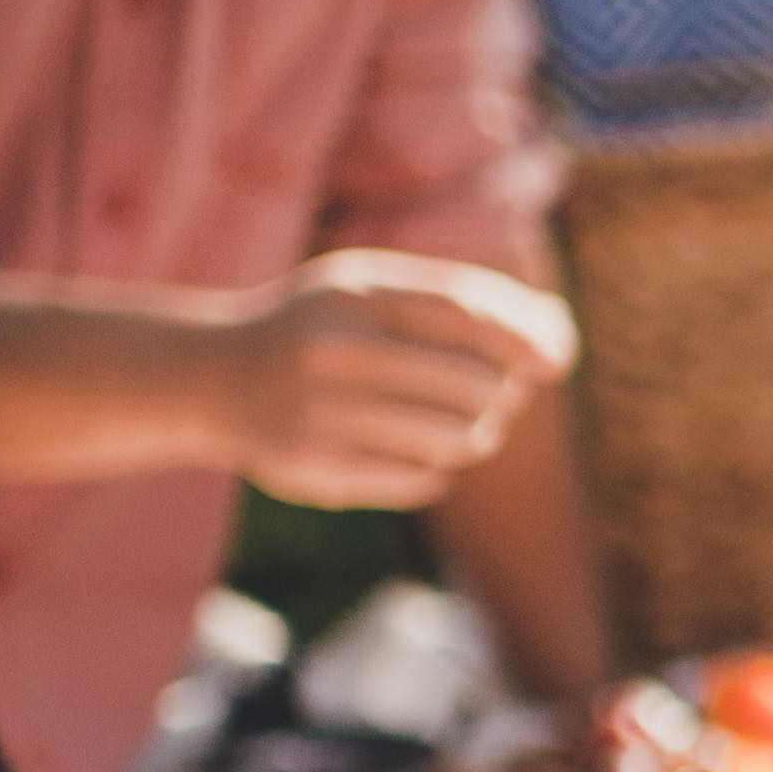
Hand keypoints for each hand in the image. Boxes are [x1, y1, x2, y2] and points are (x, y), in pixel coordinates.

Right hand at [208, 250, 579, 509]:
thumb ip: (462, 301)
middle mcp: (331, 350)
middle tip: (494, 397)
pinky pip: (419, 480)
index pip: (463, 312)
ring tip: (469, 427)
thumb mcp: (374, 291)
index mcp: (350, 293)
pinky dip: (436, 470)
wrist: (212, 379)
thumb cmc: (324, 328)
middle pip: (470, 384)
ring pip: (452, 438)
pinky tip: (420, 454)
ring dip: (477, 436)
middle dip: (500, 396)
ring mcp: (318, 413)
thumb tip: (560, 343)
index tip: (557, 361)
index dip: (522, 338)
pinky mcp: (314, 470)